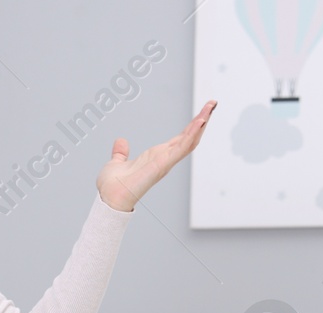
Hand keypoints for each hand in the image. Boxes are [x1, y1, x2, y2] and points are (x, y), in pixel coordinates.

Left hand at [96, 100, 216, 211]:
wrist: (109, 198)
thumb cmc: (113, 186)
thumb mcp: (118, 163)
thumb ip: (121, 153)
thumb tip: (121, 142)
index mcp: (157, 157)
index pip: (180, 139)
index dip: (191, 126)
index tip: (202, 113)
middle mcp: (164, 159)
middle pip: (189, 137)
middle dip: (202, 120)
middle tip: (212, 103)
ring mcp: (165, 162)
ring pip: (189, 141)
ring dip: (201, 124)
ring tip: (211, 108)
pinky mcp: (163, 164)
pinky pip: (181, 147)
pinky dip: (192, 134)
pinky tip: (200, 122)